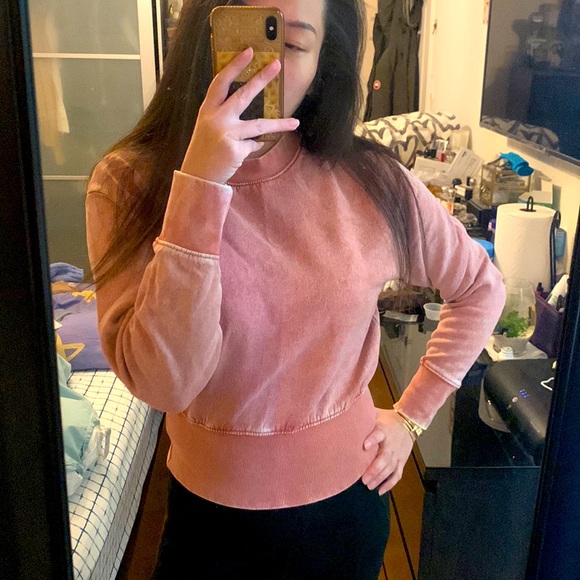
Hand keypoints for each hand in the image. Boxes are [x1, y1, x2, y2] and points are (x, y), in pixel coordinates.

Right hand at [180, 47, 299, 183]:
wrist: (198, 176)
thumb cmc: (204, 149)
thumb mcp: (208, 126)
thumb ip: (223, 113)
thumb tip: (247, 101)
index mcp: (207, 110)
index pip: (221, 82)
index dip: (235, 66)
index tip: (249, 52)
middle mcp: (217, 119)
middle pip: (243, 95)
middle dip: (262, 79)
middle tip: (277, 65)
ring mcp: (227, 134)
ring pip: (259, 124)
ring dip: (279, 124)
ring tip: (294, 123)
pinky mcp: (236, 150)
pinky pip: (253, 145)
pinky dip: (252, 147)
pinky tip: (242, 152)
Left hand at [362, 408, 415, 494]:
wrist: (409, 423)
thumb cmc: (387, 419)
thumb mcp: (375, 414)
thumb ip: (363, 416)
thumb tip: (345, 413)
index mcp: (384, 430)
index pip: (379, 434)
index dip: (372, 439)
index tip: (364, 446)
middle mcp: (391, 443)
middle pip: (385, 458)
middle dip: (374, 469)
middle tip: (363, 479)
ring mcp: (397, 454)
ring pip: (390, 469)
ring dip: (380, 478)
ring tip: (369, 485)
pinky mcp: (401, 461)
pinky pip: (397, 474)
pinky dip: (390, 484)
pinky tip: (380, 491)